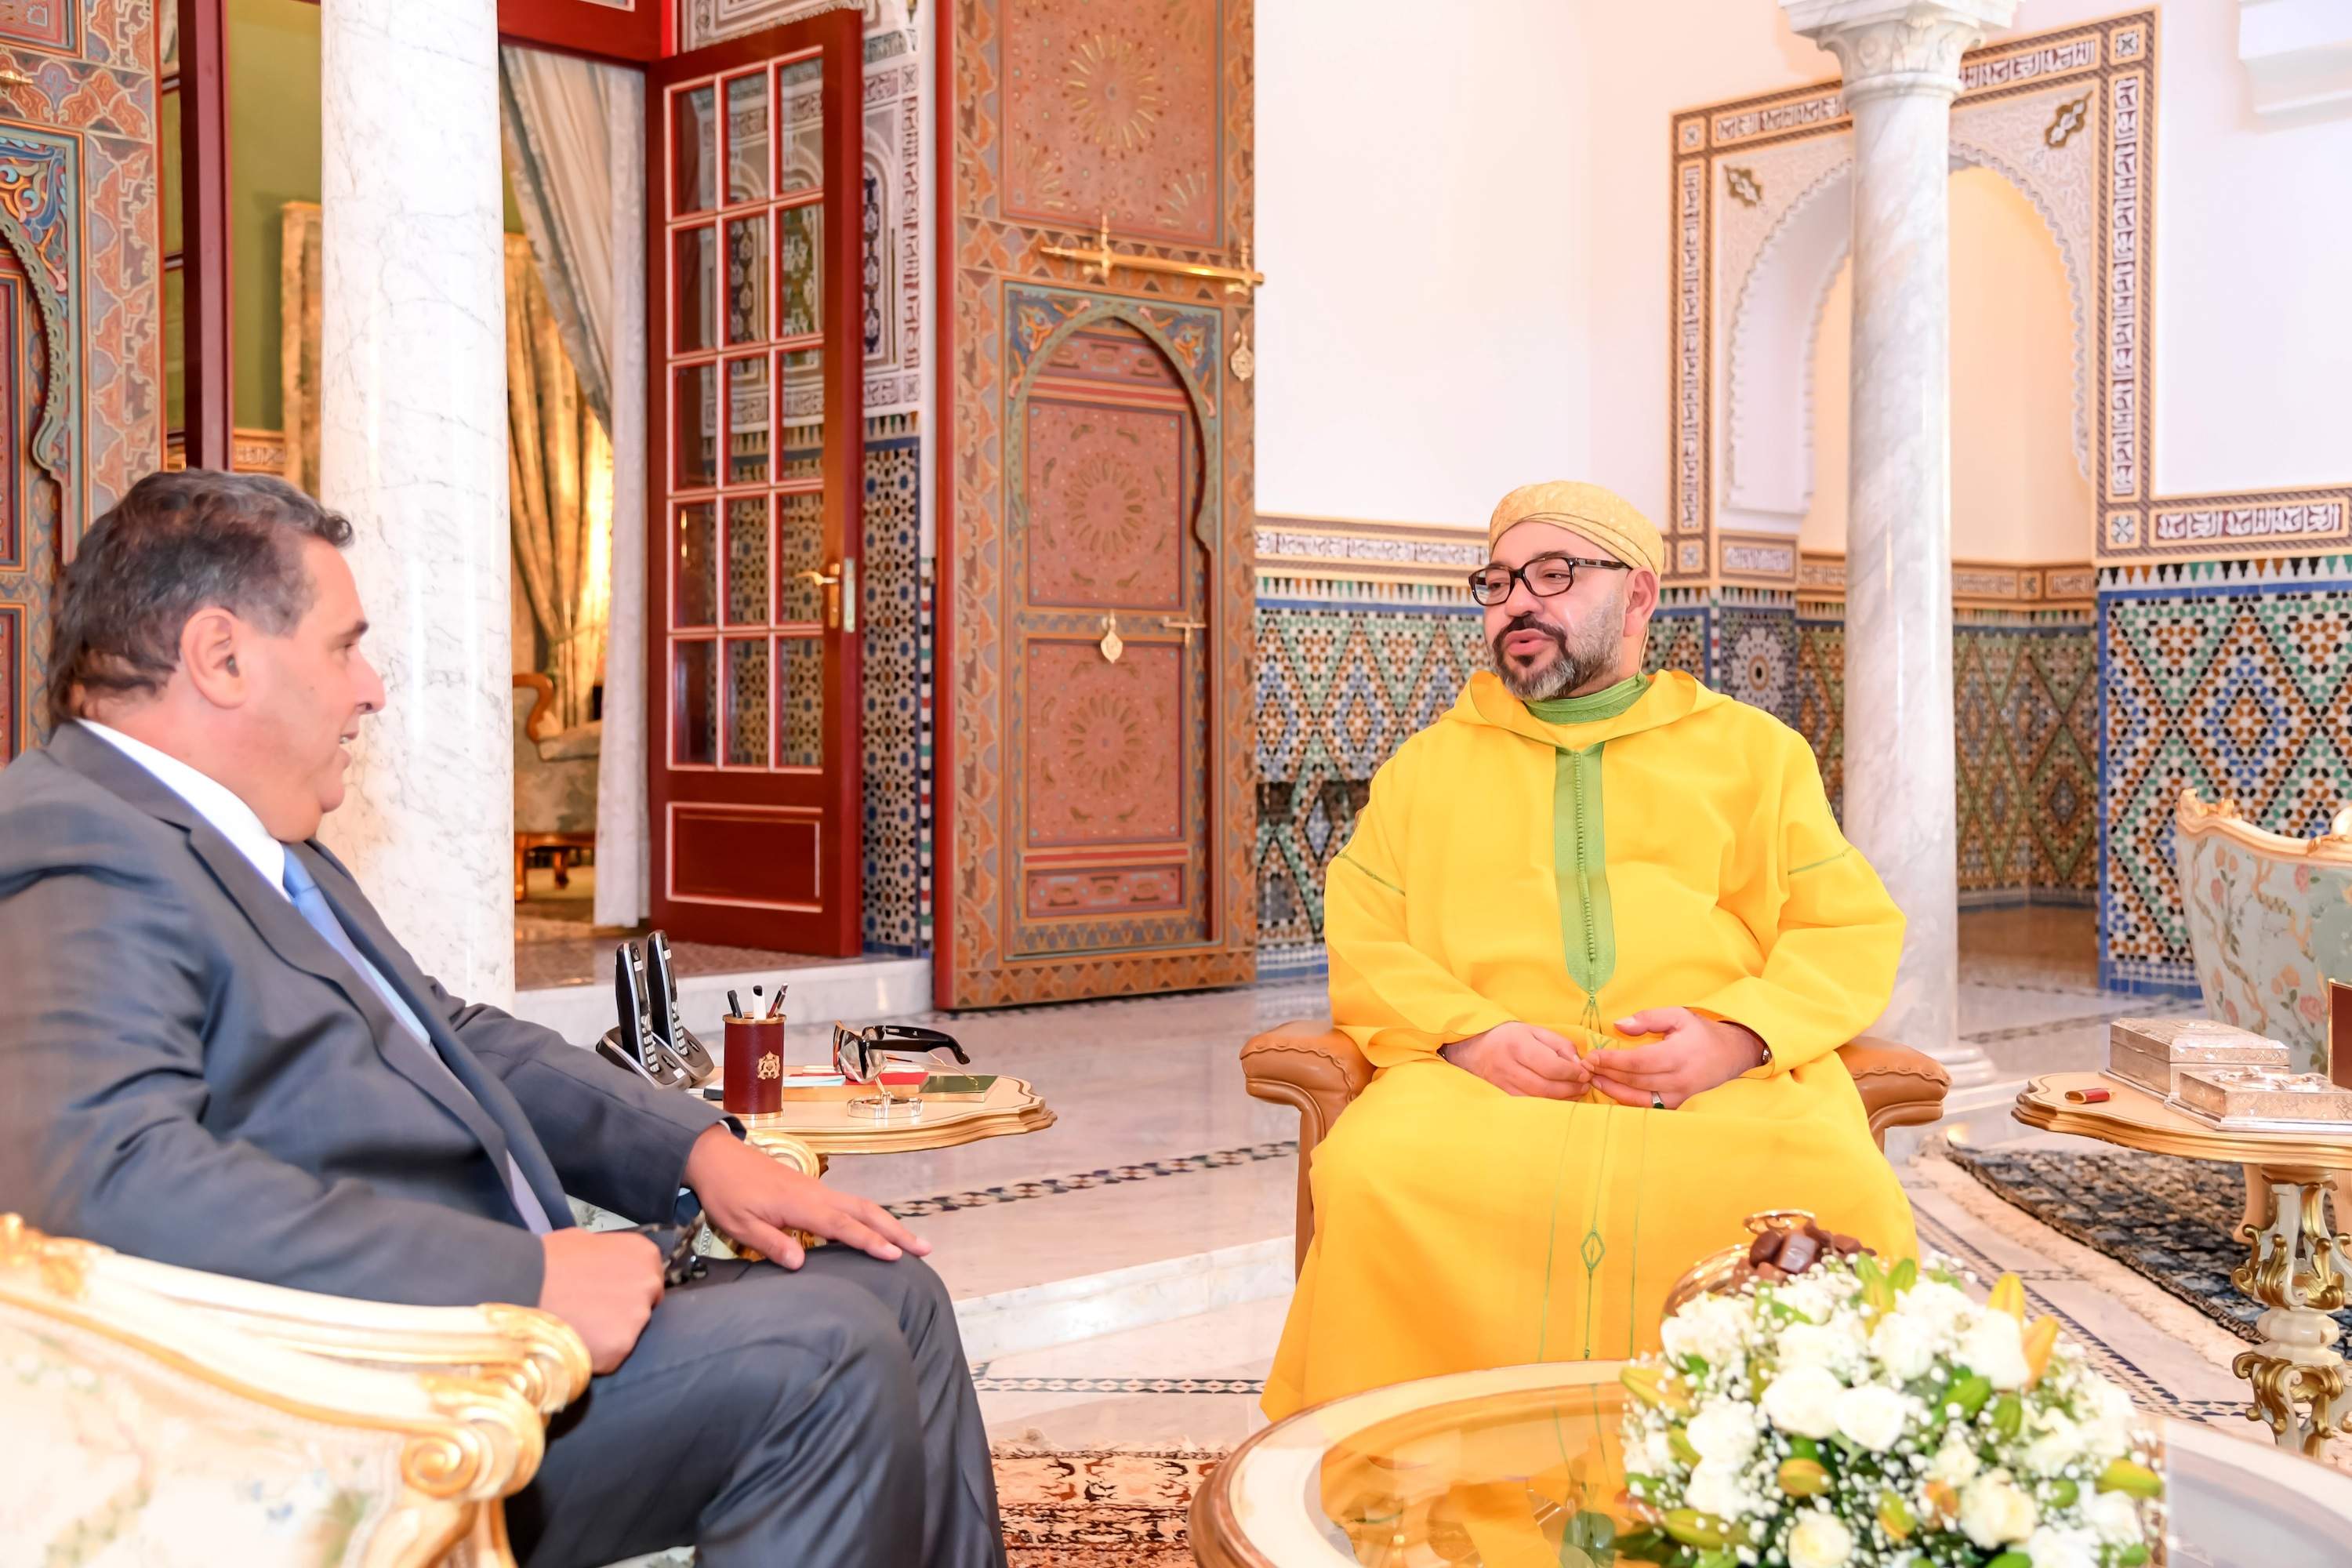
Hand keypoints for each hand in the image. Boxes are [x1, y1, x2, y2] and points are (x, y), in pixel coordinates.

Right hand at [538, 1228, 663, 1373]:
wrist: (522, 1285)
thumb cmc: (550, 1260)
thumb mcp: (584, 1242)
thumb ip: (608, 1256)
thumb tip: (606, 1266)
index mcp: (643, 1255)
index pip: (649, 1276)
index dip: (627, 1287)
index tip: (608, 1293)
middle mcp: (648, 1284)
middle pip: (644, 1305)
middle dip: (622, 1311)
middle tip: (591, 1313)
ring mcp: (637, 1317)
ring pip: (628, 1332)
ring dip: (609, 1334)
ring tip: (578, 1327)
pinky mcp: (621, 1347)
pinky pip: (611, 1355)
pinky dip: (597, 1354)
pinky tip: (574, 1341)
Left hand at [684, 1125, 930, 1269]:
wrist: (716, 1158)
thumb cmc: (726, 1193)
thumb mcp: (740, 1225)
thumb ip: (771, 1244)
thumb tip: (800, 1263)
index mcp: (801, 1205)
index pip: (843, 1226)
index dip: (870, 1242)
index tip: (895, 1256)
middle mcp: (817, 1194)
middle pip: (865, 1212)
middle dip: (896, 1231)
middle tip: (925, 1248)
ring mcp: (817, 1190)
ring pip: (862, 1205)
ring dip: (889, 1223)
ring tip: (912, 1242)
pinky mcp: (812, 1189)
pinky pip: (851, 1203)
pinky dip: (871, 1216)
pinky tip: (877, 1228)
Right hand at [1441, 1021, 1591, 1098]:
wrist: (1472, 1048)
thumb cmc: (1509, 1037)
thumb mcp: (1534, 1031)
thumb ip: (1559, 1044)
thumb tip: (1577, 1064)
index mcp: (1517, 1045)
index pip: (1551, 1066)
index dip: (1572, 1072)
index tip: (1584, 1072)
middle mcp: (1507, 1066)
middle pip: (1545, 1087)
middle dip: (1571, 1088)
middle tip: (1585, 1085)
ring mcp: (1502, 1085)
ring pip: (1538, 1100)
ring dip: (1562, 1099)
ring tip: (1575, 1092)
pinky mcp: (1501, 1096)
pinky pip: (1528, 1105)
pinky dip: (1548, 1105)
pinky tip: (1559, 1099)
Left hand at [1588, 1008, 1766, 1109]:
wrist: (1731, 1054)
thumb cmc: (1701, 1033)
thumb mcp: (1678, 1015)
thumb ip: (1648, 1018)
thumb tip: (1619, 1025)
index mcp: (1678, 1055)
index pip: (1637, 1062)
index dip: (1612, 1060)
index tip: (1592, 1056)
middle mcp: (1679, 1079)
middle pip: (1635, 1080)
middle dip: (1607, 1074)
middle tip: (1585, 1067)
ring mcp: (1679, 1096)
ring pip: (1639, 1097)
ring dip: (1613, 1089)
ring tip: (1593, 1080)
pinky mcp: (1678, 1105)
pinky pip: (1648, 1106)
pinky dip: (1627, 1100)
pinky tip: (1612, 1090)